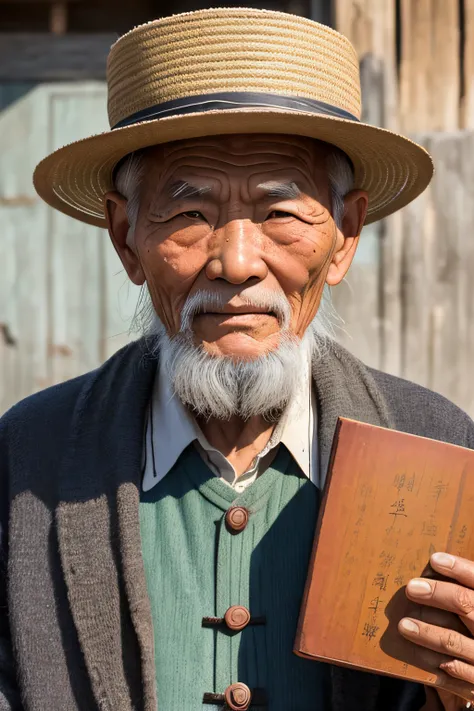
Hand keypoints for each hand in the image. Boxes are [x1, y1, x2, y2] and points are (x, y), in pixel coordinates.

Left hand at [398, 552, 473, 707]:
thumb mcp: (473, 606)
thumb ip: (462, 591)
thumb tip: (432, 565)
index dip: (459, 569)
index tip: (435, 559)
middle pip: (465, 604)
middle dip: (438, 594)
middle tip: (411, 588)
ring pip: (453, 640)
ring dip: (426, 632)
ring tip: (403, 625)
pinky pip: (451, 669)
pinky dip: (430, 659)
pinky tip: (412, 650)